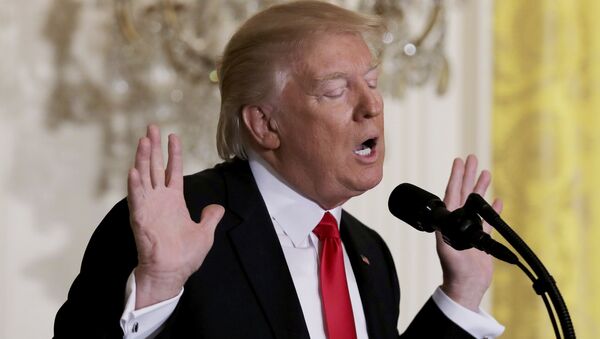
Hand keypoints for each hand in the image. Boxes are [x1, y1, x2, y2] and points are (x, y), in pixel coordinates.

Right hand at [127, 124, 223, 308]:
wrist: (172, 273)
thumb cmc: (185, 257)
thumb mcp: (205, 234)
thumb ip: (210, 218)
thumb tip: (218, 208)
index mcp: (174, 201)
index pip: (172, 170)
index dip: (173, 153)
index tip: (172, 135)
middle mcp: (159, 200)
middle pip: (155, 167)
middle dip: (153, 147)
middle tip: (151, 127)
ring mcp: (149, 207)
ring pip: (144, 177)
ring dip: (143, 159)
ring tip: (143, 140)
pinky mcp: (141, 218)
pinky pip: (137, 199)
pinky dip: (135, 185)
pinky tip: (134, 170)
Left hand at [437, 154, 502, 310]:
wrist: (466, 285)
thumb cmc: (454, 268)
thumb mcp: (446, 247)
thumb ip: (446, 231)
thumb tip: (445, 215)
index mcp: (448, 221)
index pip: (451, 193)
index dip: (455, 176)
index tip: (458, 161)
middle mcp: (458, 221)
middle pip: (464, 192)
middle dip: (468, 175)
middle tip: (472, 158)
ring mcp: (470, 229)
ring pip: (476, 203)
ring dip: (481, 188)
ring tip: (486, 172)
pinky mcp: (481, 238)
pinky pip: (488, 220)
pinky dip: (493, 209)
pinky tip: (498, 200)